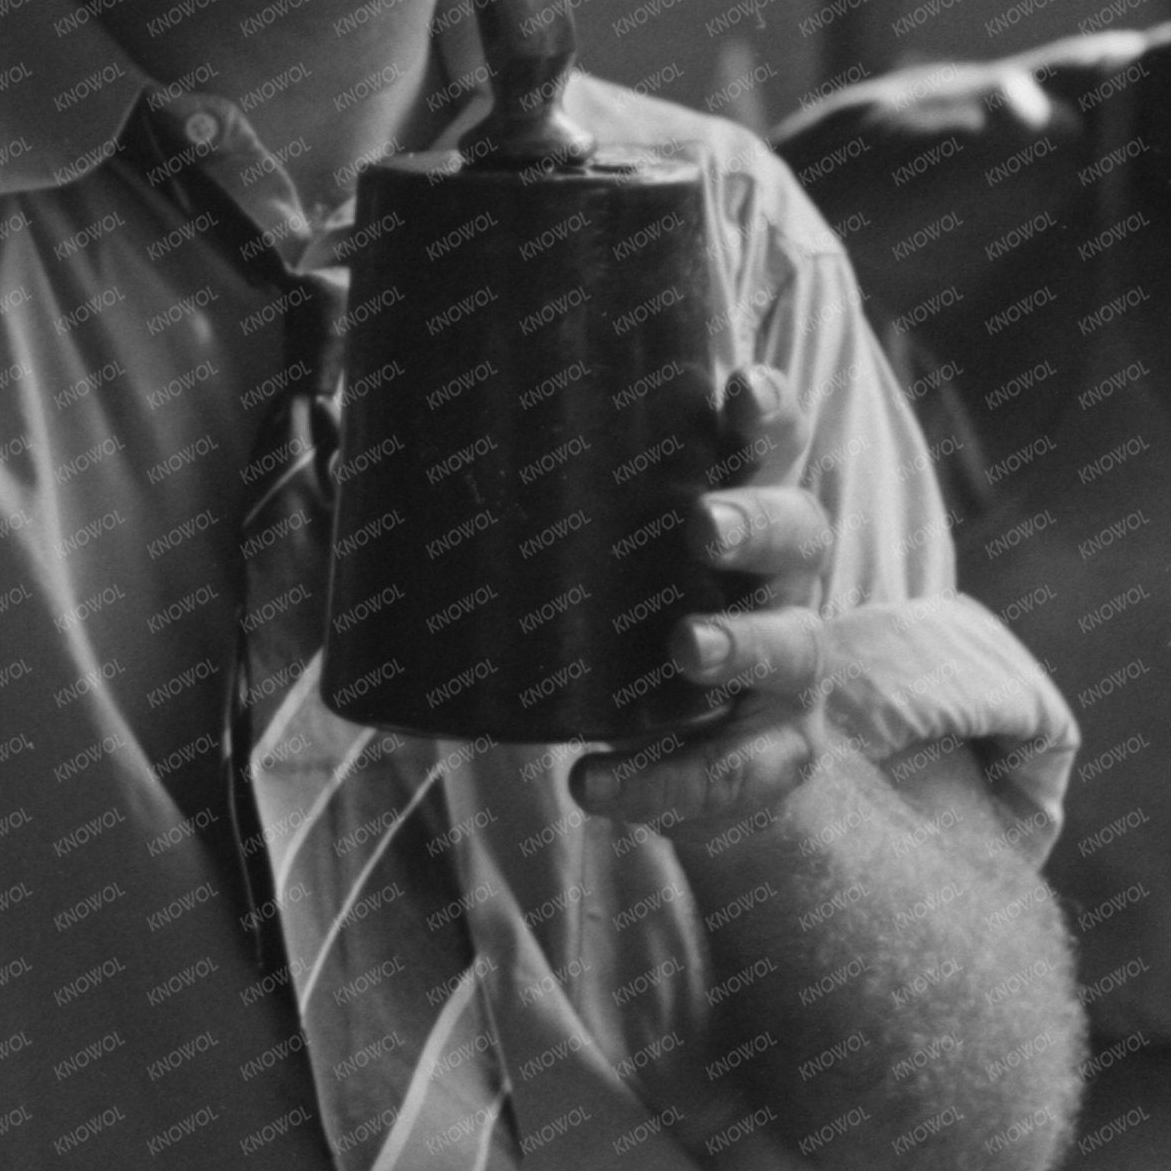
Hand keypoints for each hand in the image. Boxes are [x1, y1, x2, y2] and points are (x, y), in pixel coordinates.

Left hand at [569, 365, 830, 844]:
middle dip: (756, 522)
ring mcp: (791, 673)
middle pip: (801, 533)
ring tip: (685, 647)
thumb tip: (368, 457)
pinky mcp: (775, 757)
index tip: (741, 387)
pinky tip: (595, 784)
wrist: (705, 770)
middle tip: (701, 523)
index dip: (769, 413)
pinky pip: (731, 771)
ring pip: (792, 647)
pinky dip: (663, 781)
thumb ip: (528, 514)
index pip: (772, 447)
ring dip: (738, 644)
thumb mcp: (602, 564)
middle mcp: (784, 584)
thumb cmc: (636, 628)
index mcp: (745, 517)